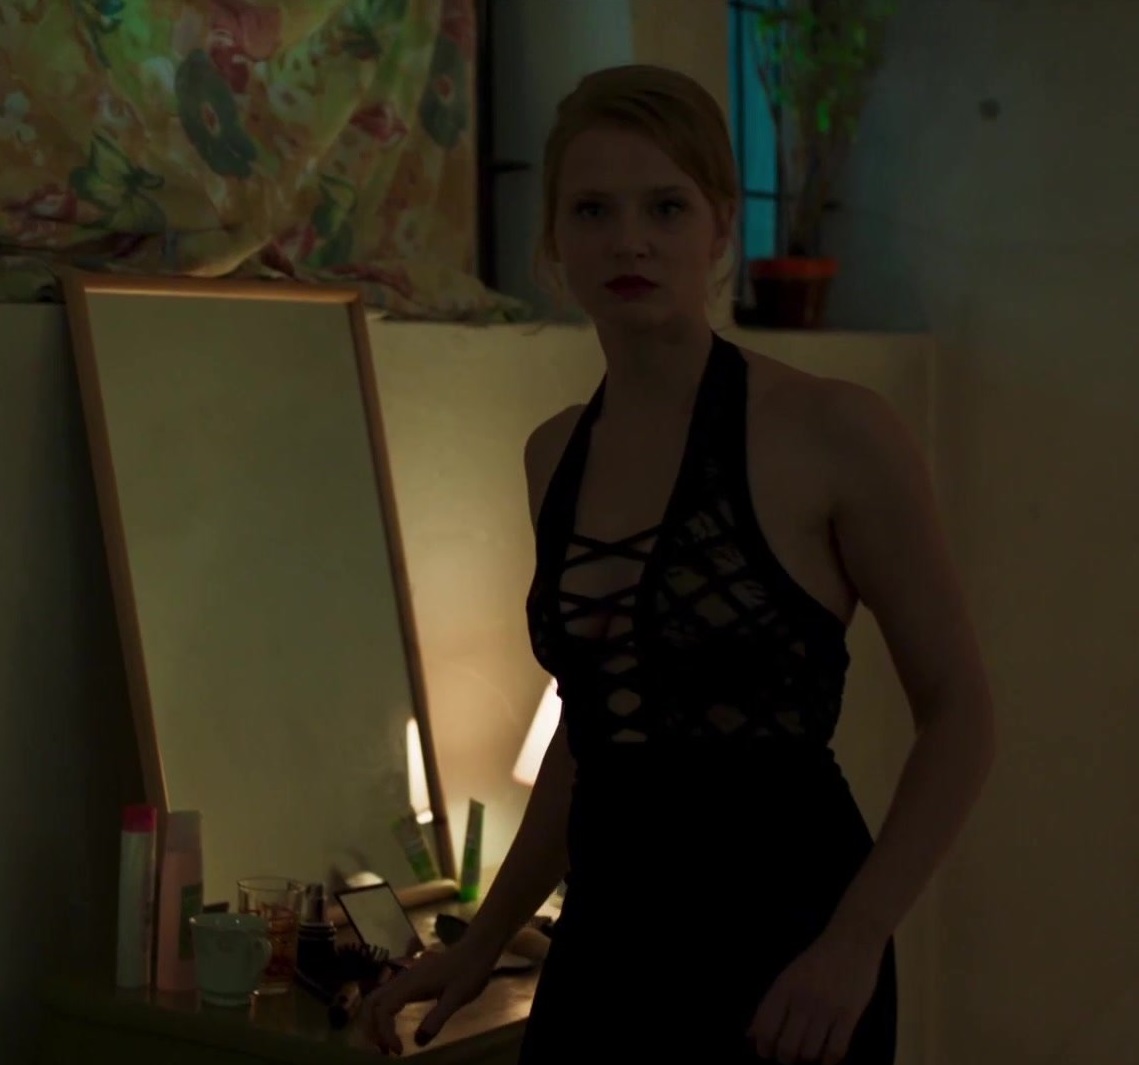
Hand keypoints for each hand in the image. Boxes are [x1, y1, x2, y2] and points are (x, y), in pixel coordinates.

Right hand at [359, 942, 496, 1054]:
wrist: (476, 949)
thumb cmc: (469, 971)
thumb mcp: (457, 997)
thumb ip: (437, 1018)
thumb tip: (417, 1042)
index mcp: (411, 983)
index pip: (383, 1009)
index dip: (385, 1032)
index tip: (398, 1051)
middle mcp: (403, 979)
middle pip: (371, 1002)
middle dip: (371, 1028)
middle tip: (384, 1050)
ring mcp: (406, 979)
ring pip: (377, 999)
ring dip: (375, 1022)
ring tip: (386, 1045)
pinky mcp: (411, 982)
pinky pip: (388, 998)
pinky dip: (383, 1016)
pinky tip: (394, 1029)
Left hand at [746, 924, 885, 1063]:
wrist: (852, 940)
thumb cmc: (818, 960)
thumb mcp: (789, 975)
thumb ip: (771, 1005)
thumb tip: (751, 1035)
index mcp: (784, 987)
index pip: (765, 1028)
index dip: (763, 1047)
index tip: (767, 1053)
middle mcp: (802, 999)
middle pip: (786, 1047)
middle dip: (785, 1058)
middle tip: (789, 1057)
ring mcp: (827, 1008)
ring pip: (810, 1053)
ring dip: (807, 1060)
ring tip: (808, 1056)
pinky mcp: (849, 1015)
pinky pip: (836, 1051)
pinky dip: (829, 1061)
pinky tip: (827, 1057)